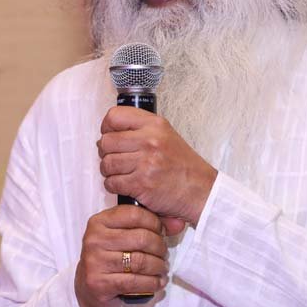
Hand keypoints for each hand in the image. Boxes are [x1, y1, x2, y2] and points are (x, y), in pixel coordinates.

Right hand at [74, 205, 169, 306]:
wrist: (88, 288)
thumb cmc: (110, 257)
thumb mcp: (120, 234)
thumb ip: (143, 224)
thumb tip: (177, 224)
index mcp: (99, 222)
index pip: (134, 214)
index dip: (155, 223)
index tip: (162, 232)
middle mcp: (94, 239)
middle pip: (141, 238)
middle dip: (160, 247)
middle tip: (164, 254)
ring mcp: (95, 262)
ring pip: (141, 261)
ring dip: (158, 267)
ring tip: (162, 268)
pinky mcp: (99, 283)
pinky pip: (136, 281)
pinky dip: (152, 283)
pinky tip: (157, 282)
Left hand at [97, 106, 216, 227]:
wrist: (200, 190)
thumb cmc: (182, 166)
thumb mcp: (166, 135)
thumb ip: (140, 129)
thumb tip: (108, 133)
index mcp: (155, 124)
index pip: (114, 116)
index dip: (107, 128)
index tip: (110, 135)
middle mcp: (150, 140)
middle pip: (106, 142)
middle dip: (106, 153)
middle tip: (117, 159)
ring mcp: (145, 162)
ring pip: (106, 163)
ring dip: (110, 172)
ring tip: (123, 173)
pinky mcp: (141, 184)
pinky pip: (112, 183)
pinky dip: (115, 186)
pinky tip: (127, 185)